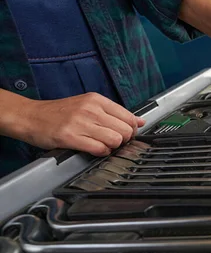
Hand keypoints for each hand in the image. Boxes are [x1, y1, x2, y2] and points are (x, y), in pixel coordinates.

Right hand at [19, 92, 144, 155]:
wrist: (29, 116)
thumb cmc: (58, 113)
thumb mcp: (87, 105)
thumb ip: (114, 113)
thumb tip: (139, 121)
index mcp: (96, 100)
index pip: (129, 116)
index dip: (131, 130)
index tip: (126, 134)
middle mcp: (90, 109)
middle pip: (125, 130)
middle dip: (123, 140)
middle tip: (114, 142)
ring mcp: (80, 123)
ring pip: (115, 140)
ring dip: (112, 147)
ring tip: (103, 145)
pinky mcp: (70, 137)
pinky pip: (99, 149)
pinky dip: (101, 153)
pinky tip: (94, 150)